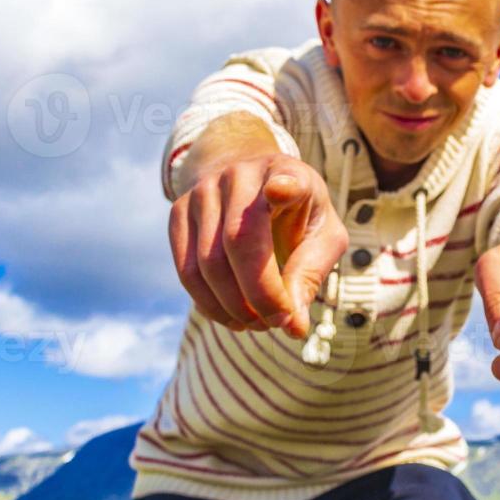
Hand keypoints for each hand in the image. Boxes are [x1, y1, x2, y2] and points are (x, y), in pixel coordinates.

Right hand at [169, 154, 347, 337]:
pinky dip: (209, 304)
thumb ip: (310, 274)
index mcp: (286, 173)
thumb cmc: (295, 215)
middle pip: (239, 242)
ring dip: (233, 307)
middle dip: (259, 295)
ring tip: (258, 323)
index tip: (282, 190)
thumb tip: (293, 326)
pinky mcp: (178, 212)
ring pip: (207, 263)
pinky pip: (187, 271)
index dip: (284, 186)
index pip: (284, 178)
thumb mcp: (321, 236)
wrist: (250, 184)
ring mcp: (203, 191)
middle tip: (277, 323)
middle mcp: (240, 175)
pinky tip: (233, 317)